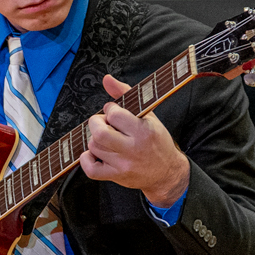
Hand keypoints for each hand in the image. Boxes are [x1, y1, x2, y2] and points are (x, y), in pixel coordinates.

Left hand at [79, 74, 189, 206]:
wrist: (167, 173)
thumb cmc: (157, 142)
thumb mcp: (148, 116)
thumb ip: (125, 94)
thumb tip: (106, 79)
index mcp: (143, 130)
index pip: (114, 114)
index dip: (110, 109)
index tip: (114, 112)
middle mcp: (133, 148)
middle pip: (100, 132)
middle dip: (96, 123)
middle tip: (104, 123)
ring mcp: (123, 164)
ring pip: (94, 147)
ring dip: (95, 139)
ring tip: (106, 138)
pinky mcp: (116, 176)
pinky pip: (91, 169)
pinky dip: (87, 159)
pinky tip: (95, 153)